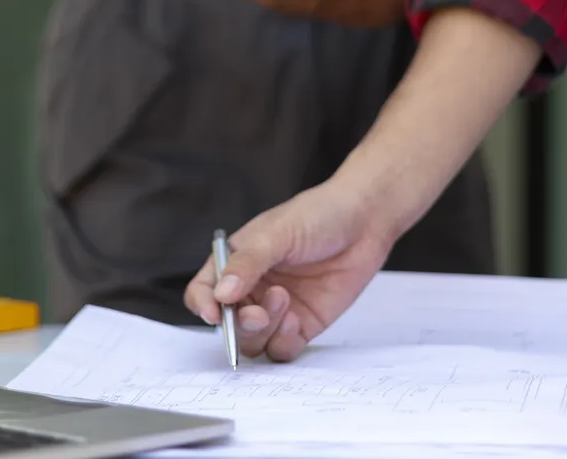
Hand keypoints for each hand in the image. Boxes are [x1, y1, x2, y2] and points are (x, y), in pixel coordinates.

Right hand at [183, 177, 398, 361]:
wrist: (364, 221)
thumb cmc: (316, 215)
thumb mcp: (276, 234)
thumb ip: (247, 264)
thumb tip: (221, 294)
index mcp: (235, 263)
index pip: (204, 291)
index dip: (203, 305)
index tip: (214, 314)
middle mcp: (251, 290)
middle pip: (227, 324)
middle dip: (239, 324)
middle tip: (258, 314)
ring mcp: (276, 310)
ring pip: (252, 341)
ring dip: (263, 331)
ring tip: (285, 303)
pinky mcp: (302, 325)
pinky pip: (281, 350)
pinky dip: (283, 343)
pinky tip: (296, 320)